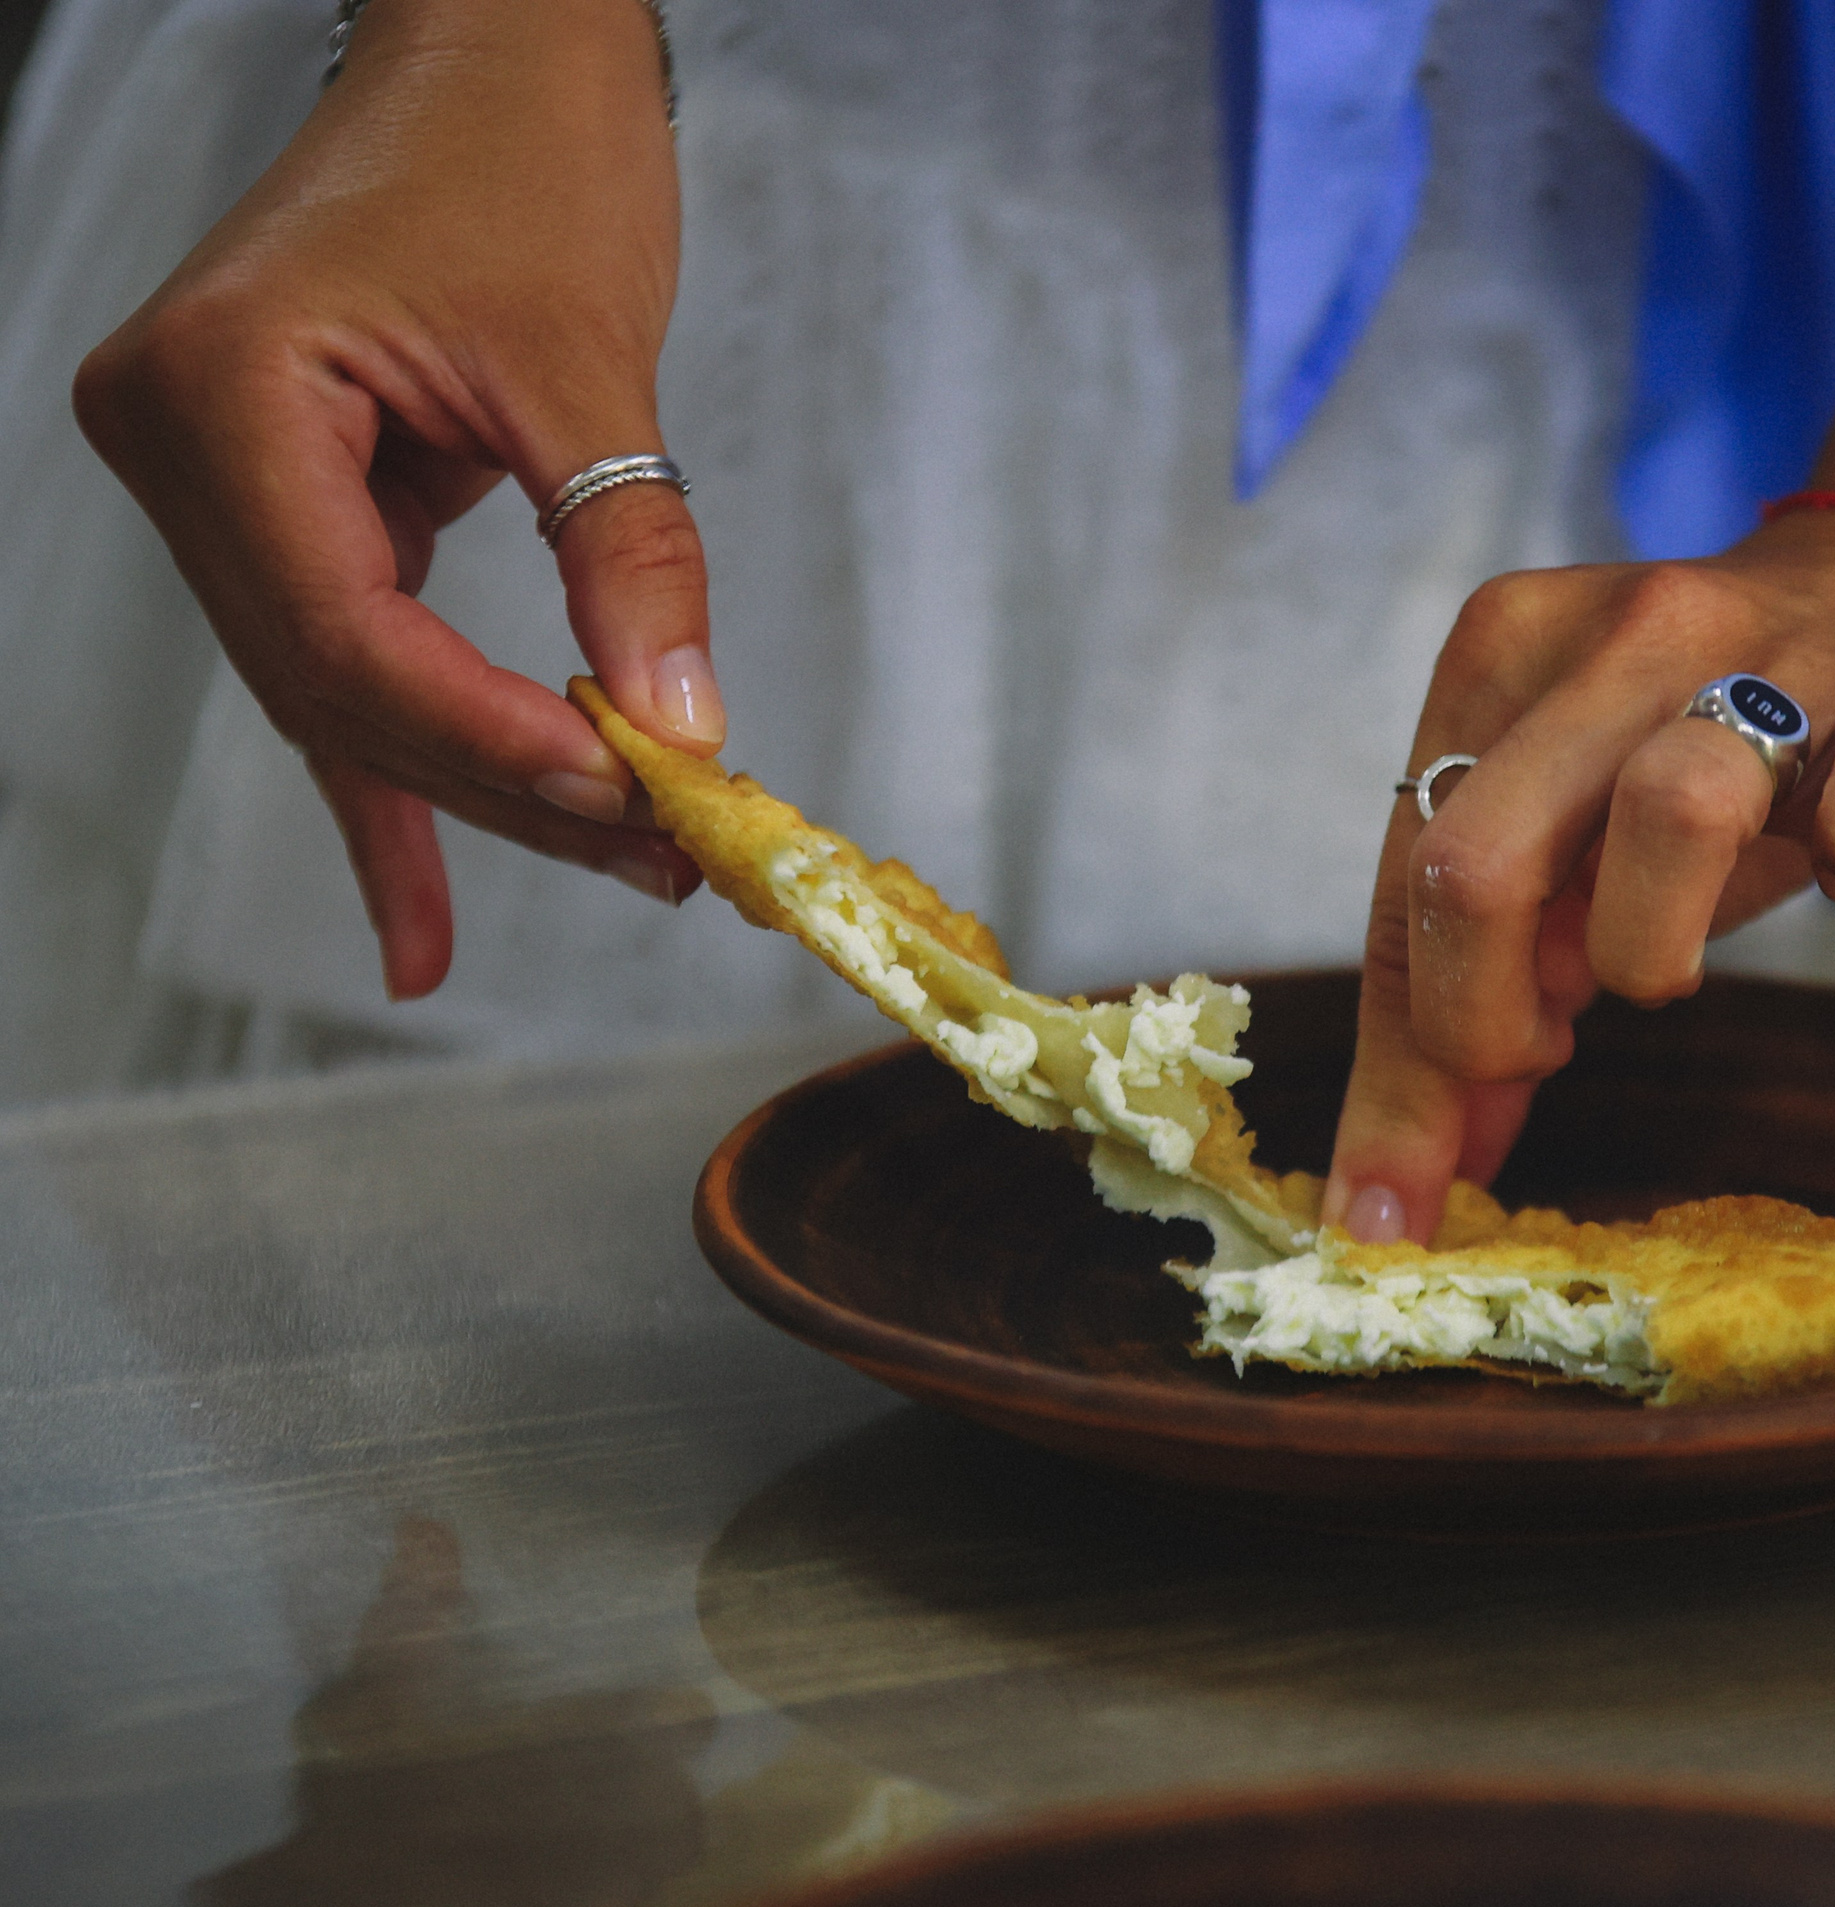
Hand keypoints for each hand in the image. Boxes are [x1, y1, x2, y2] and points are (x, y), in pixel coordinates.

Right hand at [73, 0, 717, 999]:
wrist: (492, 56)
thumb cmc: (523, 154)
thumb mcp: (590, 361)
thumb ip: (631, 553)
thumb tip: (681, 729)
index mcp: (220, 394)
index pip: (347, 636)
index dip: (494, 744)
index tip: (635, 798)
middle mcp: (183, 447)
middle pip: (347, 691)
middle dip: (512, 791)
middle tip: (665, 858)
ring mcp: (222, 482)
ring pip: (355, 699)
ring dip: (493, 792)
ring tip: (632, 863)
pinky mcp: (285, 506)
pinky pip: (353, 670)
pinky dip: (410, 780)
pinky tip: (424, 923)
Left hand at [1324, 513, 1834, 1246]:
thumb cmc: (1723, 750)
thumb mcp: (1580, 845)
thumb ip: (1485, 983)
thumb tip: (1410, 1184)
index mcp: (1506, 655)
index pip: (1406, 876)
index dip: (1402, 1061)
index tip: (1400, 1209)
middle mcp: (1622, 636)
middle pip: (1479, 857)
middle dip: (1485, 1023)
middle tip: (1543, 1058)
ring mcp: (1774, 650)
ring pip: (1668, 810)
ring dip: (1651, 950)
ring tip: (1667, 968)